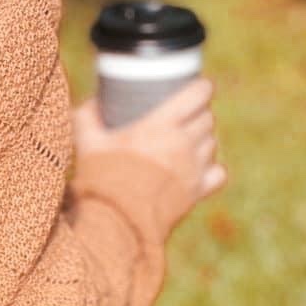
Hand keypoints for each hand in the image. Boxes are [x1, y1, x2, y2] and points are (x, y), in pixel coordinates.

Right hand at [72, 75, 227, 212]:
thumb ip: (86, 117)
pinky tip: (199, 169)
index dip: (201, 88)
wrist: (118, 218)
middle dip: (199, 113)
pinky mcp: (197, 191)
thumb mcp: (88, 142)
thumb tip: (92, 102)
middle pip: (207, 118)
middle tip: (184, 116)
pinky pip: (218, 173)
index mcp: (161, 124)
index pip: (198, 94)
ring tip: (188, 141)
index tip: (196, 87)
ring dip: (203, 139)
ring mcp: (194, 168)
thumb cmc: (103, 176)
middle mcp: (184, 143)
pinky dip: (212, 169)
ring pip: (212, 143)